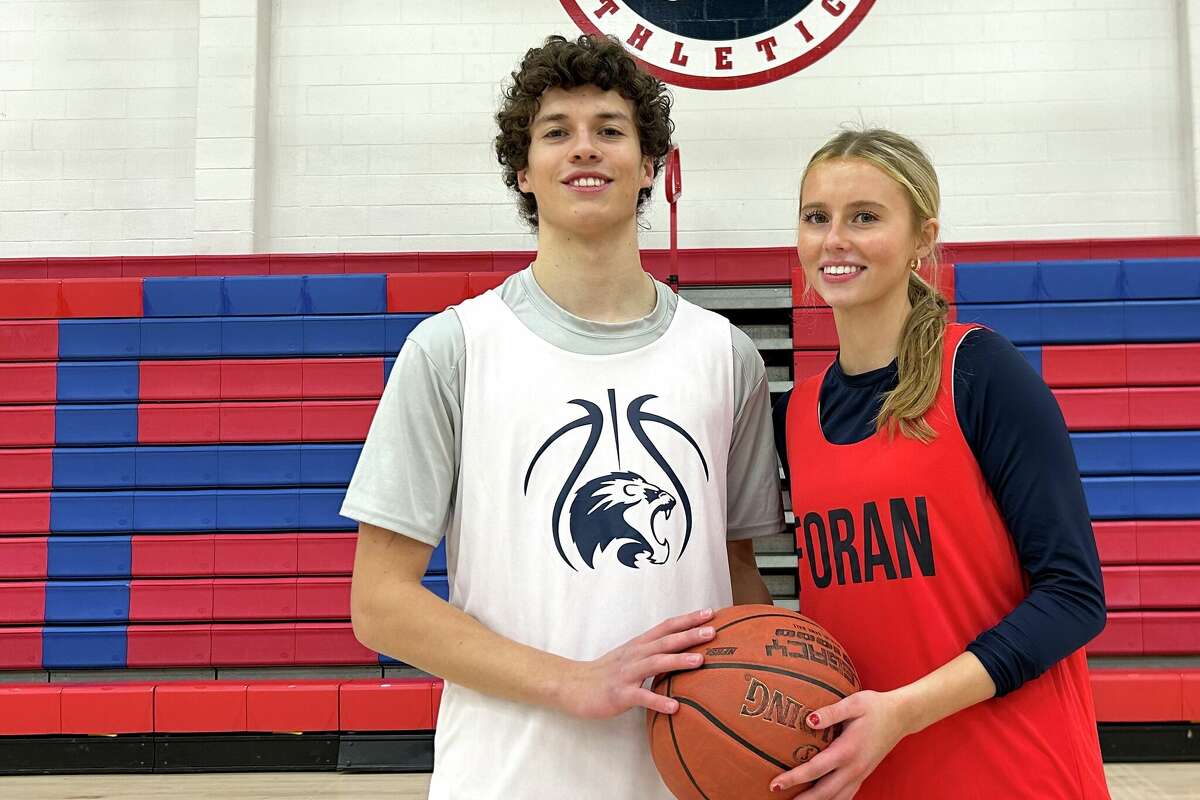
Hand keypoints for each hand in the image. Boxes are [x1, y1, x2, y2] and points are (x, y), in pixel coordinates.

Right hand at [560, 608, 715, 718]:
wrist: (574, 685)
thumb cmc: (607, 672)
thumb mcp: (631, 656)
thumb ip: (654, 651)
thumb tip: (684, 649)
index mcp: (639, 645)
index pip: (667, 627)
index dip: (688, 619)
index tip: (711, 613)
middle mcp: (635, 654)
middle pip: (665, 641)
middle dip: (690, 635)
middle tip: (712, 630)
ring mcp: (627, 673)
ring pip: (655, 664)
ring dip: (678, 661)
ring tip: (700, 661)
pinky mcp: (620, 694)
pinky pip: (641, 697)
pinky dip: (658, 701)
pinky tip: (674, 707)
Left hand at [770, 690, 910, 799]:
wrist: (901, 716)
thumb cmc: (874, 707)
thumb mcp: (854, 703)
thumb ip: (831, 712)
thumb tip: (809, 720)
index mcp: (847, 750)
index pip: (815, 769)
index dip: (794, 778)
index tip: (775, 783)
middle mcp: (854, 768)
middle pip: (824, 792)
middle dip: (801, 799)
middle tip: (778, 795)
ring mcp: (860, 774)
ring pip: (836, 798)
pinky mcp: (864, 775)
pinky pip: (847, 795)